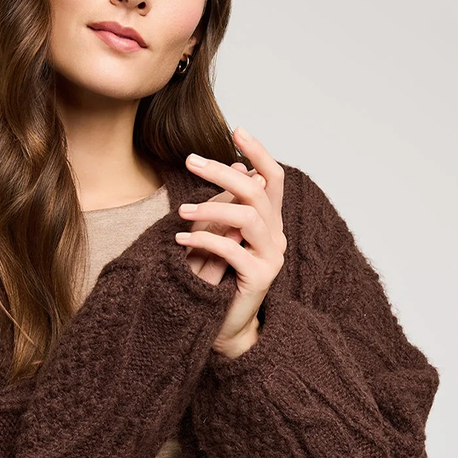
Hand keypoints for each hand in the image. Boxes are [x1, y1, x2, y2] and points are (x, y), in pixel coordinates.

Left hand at [176, 128, 286, 354]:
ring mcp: (271, 257)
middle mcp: (277, 236)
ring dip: (211, 209)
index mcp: (270, 222)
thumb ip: (229, 206)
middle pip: (257, 191)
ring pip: (248, 217)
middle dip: (222, 172)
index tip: (236, 130)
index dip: (259, 152)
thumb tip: (234, 166)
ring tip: (181, 211)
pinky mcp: (259, 278)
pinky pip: (232, 250)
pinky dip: (204, 241)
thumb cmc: (220, 278)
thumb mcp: (224, 236)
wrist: (226, 327)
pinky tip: (180, 240)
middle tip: (190, 160)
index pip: (273, 178)